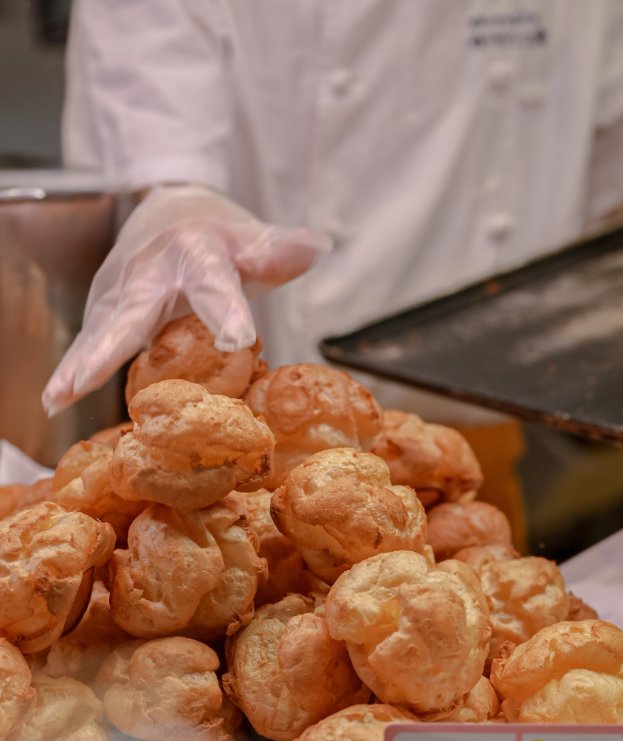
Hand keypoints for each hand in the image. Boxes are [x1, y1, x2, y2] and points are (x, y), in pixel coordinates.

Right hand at [42, 185, 331, 415]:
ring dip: (79, 363)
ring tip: (59, 395)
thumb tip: (320, 244)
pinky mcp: (104, 309)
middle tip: (91, 377)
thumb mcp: (251, 236)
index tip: (239, 338)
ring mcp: (120, 290)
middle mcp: (149, 270)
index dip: (225, 308)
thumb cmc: (218, 234)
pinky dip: (71, 368)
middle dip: (110, 345)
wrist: (167, 210)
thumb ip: (279, 249)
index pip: (212, 281)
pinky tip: (53, 400)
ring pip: (99, 330)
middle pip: (131, 310)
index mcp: (196, 250)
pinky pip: (88, 342)